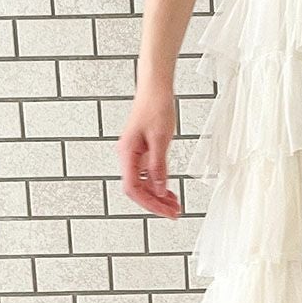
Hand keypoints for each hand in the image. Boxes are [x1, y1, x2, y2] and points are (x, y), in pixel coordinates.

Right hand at [117, 87, 181, 218]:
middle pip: (138, 190)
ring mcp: (133, 155)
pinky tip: (168, 190)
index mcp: (127, 153)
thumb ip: (158, 166)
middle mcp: (127, 156)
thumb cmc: (155, 107)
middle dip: (155, 203)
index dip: (150, 204)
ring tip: (174, 205)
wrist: (155, 89)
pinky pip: (147, 174)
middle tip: (174, 213)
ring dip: (158, 196)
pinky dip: (158, 184)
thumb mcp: (160, 139)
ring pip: (143, 184)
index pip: (134, 188)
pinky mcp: (141, 152)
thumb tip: (159, 190)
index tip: (166, 213)